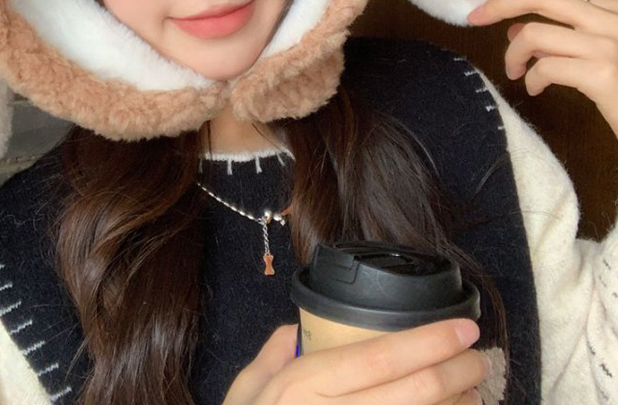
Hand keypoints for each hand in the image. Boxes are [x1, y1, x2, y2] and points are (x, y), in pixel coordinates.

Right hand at [222, 319, 486, 404]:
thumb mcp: (244, 395)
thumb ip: (269, 358)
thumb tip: (295, 332)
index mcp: (302, 387)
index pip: (378, 356)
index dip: (427, 341)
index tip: (462, 327)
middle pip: (412, 391)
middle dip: (456, 371)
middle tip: (479, 357)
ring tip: (474, 392)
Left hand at [467, 0, 617, 137]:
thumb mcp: (603, 59)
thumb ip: (567, 39)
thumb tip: (518, 27)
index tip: (491, 6)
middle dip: (501, 3)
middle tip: (475, 18)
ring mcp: (613, 46)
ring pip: (536, 33)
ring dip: (513, 53)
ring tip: (514, 72)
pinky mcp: (605, 74)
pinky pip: (546, 66)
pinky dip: (530, 78)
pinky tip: (534, 89)